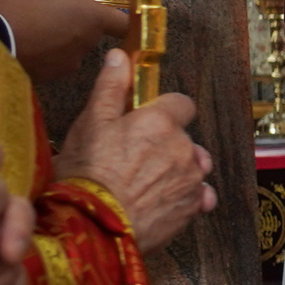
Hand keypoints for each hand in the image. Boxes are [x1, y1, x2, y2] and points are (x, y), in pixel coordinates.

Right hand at [0, 0, 130, 83]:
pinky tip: (22, 37)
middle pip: (92, 31)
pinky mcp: (46, 77)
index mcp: (90, 18)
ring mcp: (66, 64)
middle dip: (76, 18)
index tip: (114, 10)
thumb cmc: (14, 7)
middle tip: (54, 5)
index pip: (123, 23)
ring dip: (58, 34)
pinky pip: (51, 59)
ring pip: (70, 46)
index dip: (122, 17)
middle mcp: (86, 44)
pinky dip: (42, 49)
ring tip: (32, 20)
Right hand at [53, 52, 213, 251]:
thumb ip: (111, 88)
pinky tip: (158, 202)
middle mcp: (184, 148)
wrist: (93, 227)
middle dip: (166, 144)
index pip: (181, 104)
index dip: (164, 111)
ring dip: (177, 171)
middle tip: (132, 159)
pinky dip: (184, 197)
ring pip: (193, 167)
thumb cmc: (86, 174)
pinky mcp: (192, 208)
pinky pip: (198, 196)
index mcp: (160, 122)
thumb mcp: (90, 123)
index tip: (145, 122)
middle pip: (185, 138)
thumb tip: (120, 57)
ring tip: (143, 183)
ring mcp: (192, 180)